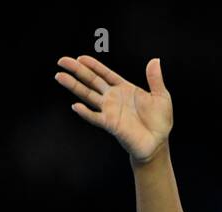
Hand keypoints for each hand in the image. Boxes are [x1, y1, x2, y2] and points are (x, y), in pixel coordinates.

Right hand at [55, 55, 172, 163]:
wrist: (158, 143)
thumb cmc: (160, 121)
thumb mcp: (162, 97)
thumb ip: (155, 79)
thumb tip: (155, 60)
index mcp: (124, 89)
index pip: (105, 74)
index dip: (93, 65)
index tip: (80, 58)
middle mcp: (113, 98)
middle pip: (91, 81)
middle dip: (77, 71)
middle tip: (62, 61)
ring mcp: (109, 110)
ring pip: (88, 95)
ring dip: (74, 86)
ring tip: (60, 76)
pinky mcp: (110, 124)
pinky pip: (95, 117)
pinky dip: (86, 112)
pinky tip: (76, 106)